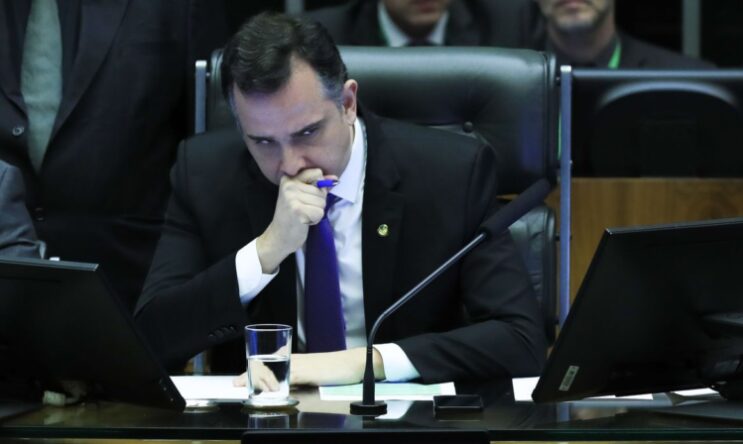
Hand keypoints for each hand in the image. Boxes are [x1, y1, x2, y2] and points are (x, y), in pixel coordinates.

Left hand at [234, 348, 385, 387]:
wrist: (353, 363)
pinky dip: (277, 384)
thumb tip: (285, 387)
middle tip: (236, 382)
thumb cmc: (336, 369)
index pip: (269, 362)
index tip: (240, 378)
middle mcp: (294, 359)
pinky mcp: (307, 372)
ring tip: (244, 386)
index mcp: (295, 359)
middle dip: (249, 374)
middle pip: (266, 365)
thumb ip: (299, 378)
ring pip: (274, 370)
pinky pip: (288, 378)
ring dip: (258, 379)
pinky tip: (268, 390)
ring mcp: (300, 364)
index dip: (253, 370)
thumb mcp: (313, 373)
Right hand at [256, 169, 336, 272]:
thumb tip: (335, 179)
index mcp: (289, 179)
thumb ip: (318, 186)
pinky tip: (304, 221)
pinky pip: (320, 212)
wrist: (278, 237)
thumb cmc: (292, 217)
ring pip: (322, 202)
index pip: (317, 173)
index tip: (308, 196)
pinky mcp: (297, 210)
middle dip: (318, 203)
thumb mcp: (302, 197)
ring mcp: (292, 197)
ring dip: (316, 212)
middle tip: (303, 210)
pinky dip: (315, 220)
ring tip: (303, 215)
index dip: (319, 187)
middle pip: (322, 190)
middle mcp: (289, 185)